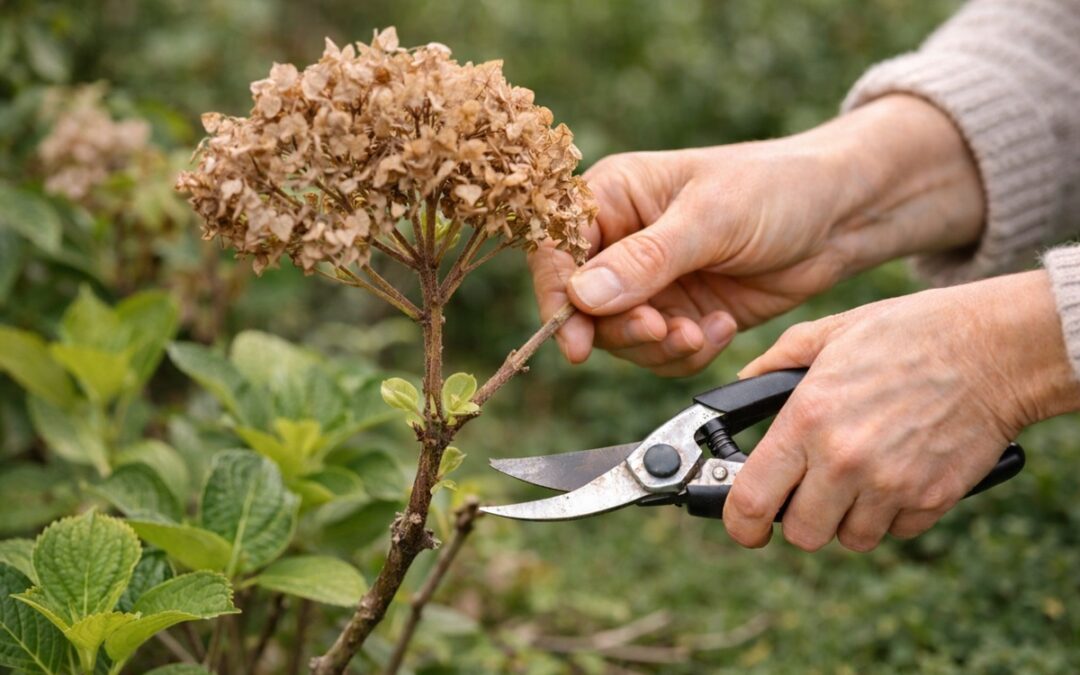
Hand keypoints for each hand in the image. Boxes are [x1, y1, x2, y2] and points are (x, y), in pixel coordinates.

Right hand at [531, 95, 985, 375]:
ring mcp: (649, 282)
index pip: (557, 248)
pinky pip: (660, 352)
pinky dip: (686, 353)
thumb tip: (582, 296)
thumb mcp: (711, 218)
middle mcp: (620, 240)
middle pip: (583, 305)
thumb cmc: (776, 188)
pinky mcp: (679, 312)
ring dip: (658, 347)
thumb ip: (646, 260)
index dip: (556, 296)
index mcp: (612, 196)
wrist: (840, 215)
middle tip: (662, 331)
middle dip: (622, 328)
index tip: (575, 340)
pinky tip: (720, 327)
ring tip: (699, 332)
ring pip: (621, 338)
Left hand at [724, 271, 1079, 551]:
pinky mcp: (932, 499)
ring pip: (849, 539)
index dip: (740, 522)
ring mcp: (890, 485)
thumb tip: (741, 385)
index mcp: (807, 419)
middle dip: (800, 517)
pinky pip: (896, 530)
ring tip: (859, 475)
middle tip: (810, 489)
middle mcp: (843, 460)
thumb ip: (775, 362)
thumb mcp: (830, 333)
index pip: (751, 501)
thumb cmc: (909, 333)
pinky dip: (892, 513)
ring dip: (848, 517)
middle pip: (800, 534)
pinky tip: (898, 472)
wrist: (993, 347)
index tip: (744, 524)